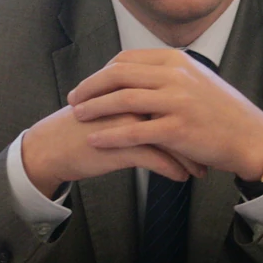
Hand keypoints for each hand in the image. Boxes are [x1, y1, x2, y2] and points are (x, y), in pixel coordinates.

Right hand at [21, 105, 204, 197]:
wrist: (50, 145)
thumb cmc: (82, 126)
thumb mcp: (112, 105)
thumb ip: (137, 100)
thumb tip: (164, 104)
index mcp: (131, 85)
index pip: (172, 95)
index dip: (192, 113)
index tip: (207, 128)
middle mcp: (132, 99)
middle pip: (177, 115)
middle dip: (198, 136)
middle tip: (212, 151)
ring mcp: (127, 121)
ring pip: (171, 138)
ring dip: (189, 157)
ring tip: (201, 170)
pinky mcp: (120, 145)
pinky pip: (157, 158)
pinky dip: (174, 169)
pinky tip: (183, 177)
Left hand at [66, 49, 262, 180]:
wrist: (251, 136)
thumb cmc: (222, 110)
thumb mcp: (196, 79)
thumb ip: (167, 73)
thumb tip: (136, 74)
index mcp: (176, 60)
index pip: (127, 59)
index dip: (102, 72)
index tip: (89, 83)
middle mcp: (175, 75)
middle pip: (119, 74)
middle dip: (90, 86)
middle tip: (73, 98)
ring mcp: (177, 101)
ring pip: (123, 99)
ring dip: (95, 107)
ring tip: (78, 116)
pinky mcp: (178, 129)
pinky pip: (135, 131)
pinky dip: (110, 135)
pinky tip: (95, 140)